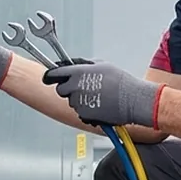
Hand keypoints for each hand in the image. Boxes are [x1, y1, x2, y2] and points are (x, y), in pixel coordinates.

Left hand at [42, 61, 163, 128]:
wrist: (132, 100)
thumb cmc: (121, 81)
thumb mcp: (102, 65)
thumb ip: (84, 65)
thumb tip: (73, 65)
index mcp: (78, 72)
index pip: (55, 73)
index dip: (50, 75)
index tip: (48, 77)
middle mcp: (75, 87)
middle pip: (61, 89)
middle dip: (67, 89)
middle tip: (81, 88)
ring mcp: (79, 102)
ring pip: (71, 101)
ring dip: (79, 99)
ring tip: (97, 96)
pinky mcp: (84, 114)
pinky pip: (80, 111)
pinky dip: (87, 109)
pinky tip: (100, 105)